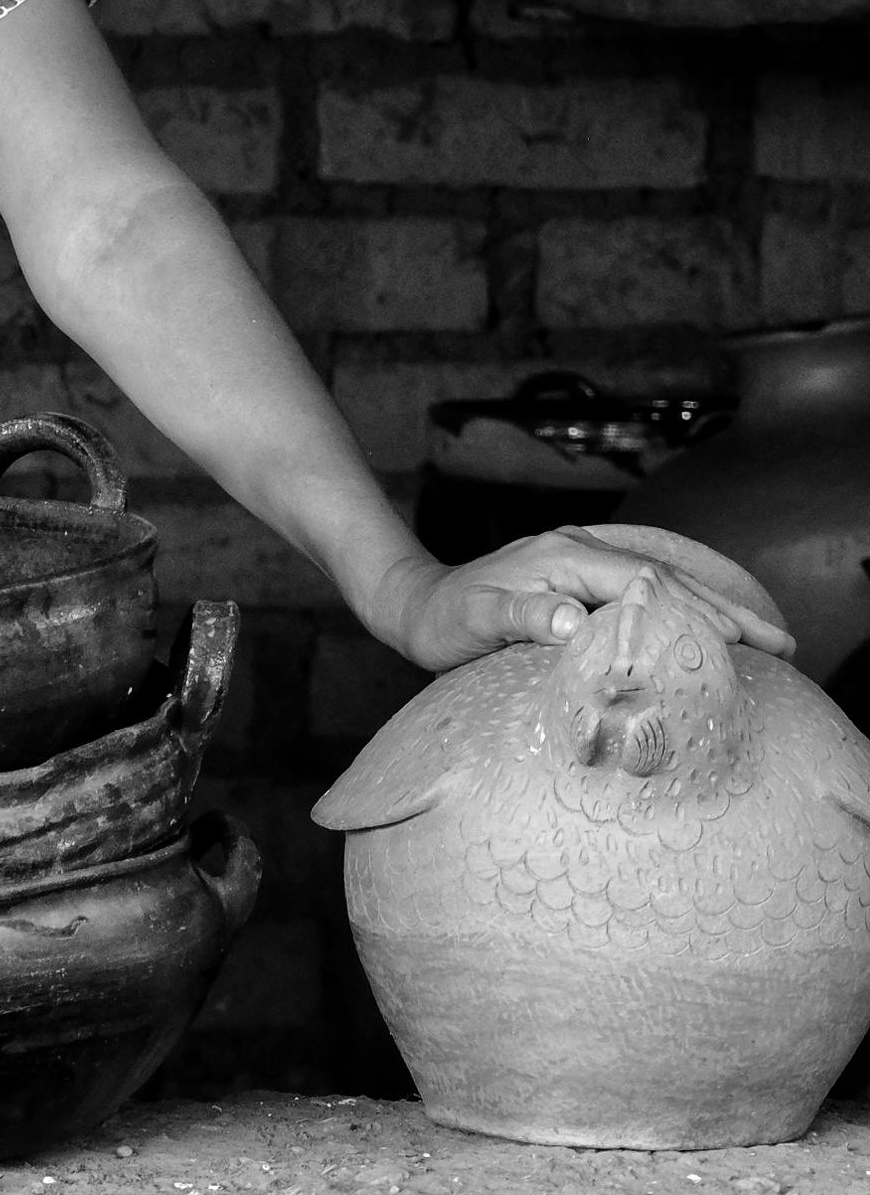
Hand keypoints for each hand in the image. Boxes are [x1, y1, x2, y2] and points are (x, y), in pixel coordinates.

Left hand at [374, 528, 795, 671]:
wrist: (415, 602)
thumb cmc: (444, 620)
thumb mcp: (475, 621)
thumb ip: (522, 616)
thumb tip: (571, 618)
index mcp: (566, 557)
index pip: (648, 583)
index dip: (695, 610)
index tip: (737, 640)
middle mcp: (580, 551)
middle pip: (667, 578)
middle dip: (723, 609)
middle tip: (779, 643)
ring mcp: (581, 561)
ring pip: (661, 582)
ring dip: (711, 608)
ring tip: (762, 638)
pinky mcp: (578, 578)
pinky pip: (643, 591)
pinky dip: (681, 608)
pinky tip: (704, 628)